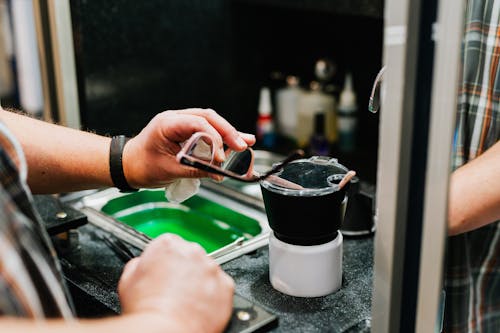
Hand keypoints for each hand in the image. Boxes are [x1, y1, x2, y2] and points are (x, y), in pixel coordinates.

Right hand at [118, 234, 234, 332]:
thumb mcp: (128, 280)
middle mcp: (192, 251)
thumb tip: (143, 263)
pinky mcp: (226, 285)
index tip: (165, 272)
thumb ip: (139, 263)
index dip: (166, 261)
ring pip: (207, 271)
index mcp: (168, 244)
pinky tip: (199, 306)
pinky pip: (221, 287)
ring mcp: (211, 268)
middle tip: (175, 289)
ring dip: (200, 282)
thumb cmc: (146, 310)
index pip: (171, 244)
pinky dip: (213, 296)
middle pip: (191, 255)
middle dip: (185, 269)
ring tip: (186, 301)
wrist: (165, 331)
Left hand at [122, 108, 255, 187]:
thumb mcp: (170, 171)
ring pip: (210, 122)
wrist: (127, 166)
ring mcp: (182, 123)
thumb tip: (220, 172)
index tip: (221, 158)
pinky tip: (235, 142)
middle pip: (209, 118)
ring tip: (246, 143)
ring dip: (228, 134)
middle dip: (228, 132)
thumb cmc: (142, 166)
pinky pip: (206, 131)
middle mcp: (176, 118)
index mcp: (168, 123)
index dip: (214, 140)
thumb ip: (197, 169)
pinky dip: (220, 139)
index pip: (199, 124)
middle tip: (242, 146)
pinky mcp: (186, 131)